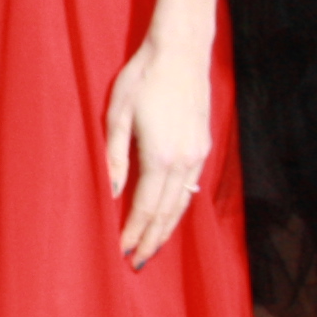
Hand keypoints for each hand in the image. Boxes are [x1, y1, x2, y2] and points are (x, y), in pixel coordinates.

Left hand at [103, 28, 213, 267]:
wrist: (181, 53)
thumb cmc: (142, 78)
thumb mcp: (116, 114)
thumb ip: (115, 157)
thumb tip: (113, 193)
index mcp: (160, 156)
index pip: (146, 206)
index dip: (135, 232)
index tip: (124, 252)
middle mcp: (185, 161)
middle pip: (168, 213)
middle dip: (153, 240)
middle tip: (138, 262)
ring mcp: (198, 155)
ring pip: (183, 203)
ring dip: (168, 228)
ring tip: (153, 247)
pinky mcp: (203, 147)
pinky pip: (191, 188)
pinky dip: (179, 207)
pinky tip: (170, 216)